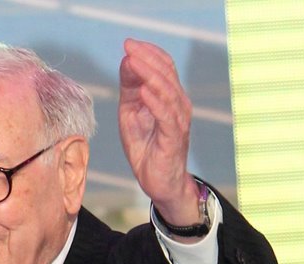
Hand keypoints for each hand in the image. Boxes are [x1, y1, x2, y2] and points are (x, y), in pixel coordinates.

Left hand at [118, 38, 200, 224]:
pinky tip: (143, 91)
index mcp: (168, 97)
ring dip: (150, 75)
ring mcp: (177, 120)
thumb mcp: (131, 114)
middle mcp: (177, 104)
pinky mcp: (173, 137)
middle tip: (129, 46)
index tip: (128, 44)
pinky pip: (166, 116)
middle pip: (166, 74)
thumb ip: (130, 90)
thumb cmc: (146, 147)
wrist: (159, 181)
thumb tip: (126, 62)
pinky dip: (155, 102)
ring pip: (167, 92)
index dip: (147, 53)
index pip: (163, 67)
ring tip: (134, 62)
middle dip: (147, 58)